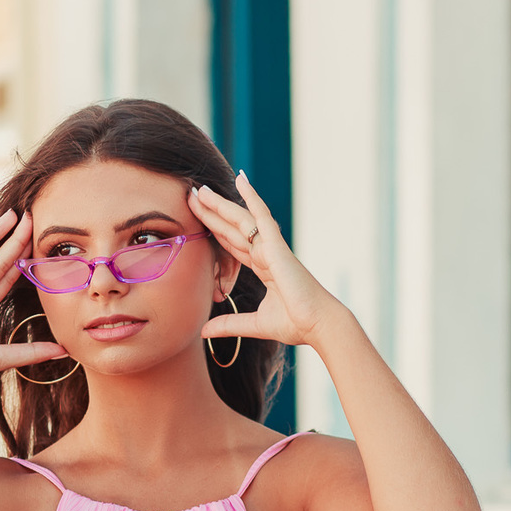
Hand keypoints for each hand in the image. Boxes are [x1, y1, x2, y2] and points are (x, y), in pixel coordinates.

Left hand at [189, 173, 335, 347]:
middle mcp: (265, 253)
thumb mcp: (254, 324)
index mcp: (263, 267)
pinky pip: (262, 216)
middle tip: (192, 195)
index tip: (197, 217)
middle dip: (211, 212)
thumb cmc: (296, 324)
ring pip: (240, 219)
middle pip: (232, 228)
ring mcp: (271, 248)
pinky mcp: (277, 246)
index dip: (215, 230)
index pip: (232, 244)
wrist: (318, 325)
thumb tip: (203, 331)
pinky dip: (251, 197)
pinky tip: (241, 179)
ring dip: (220, 204)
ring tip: (201, 189)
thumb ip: (229, 324)